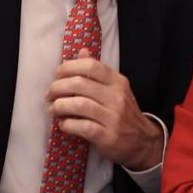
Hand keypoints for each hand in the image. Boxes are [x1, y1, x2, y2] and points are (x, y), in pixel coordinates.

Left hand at [46, 48, 163, 169]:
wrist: (143, 141)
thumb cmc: (123, 112)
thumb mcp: (115, 89)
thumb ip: (97, 72)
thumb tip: (81, 51)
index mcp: (118, 82)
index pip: (92, 66)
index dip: (70, 67)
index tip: (58, 74)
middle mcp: (117, 97)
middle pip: (80, 84)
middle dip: (58, 87)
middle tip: (50, 94)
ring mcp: (113, 117)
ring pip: (79, 105)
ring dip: (60, 106)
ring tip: (53, 109)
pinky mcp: (108, 136)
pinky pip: (82, 127)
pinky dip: (68, 124)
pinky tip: (63, 124)